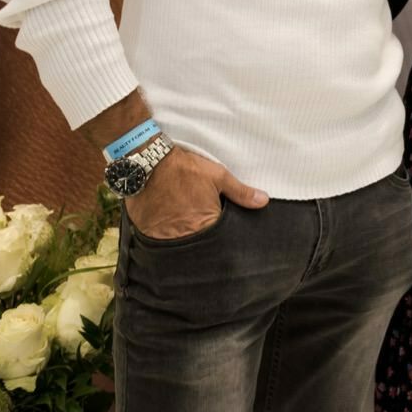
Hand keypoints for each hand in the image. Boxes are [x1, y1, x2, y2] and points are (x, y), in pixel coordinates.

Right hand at [125, 147, 266, 240]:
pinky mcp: (148, 235)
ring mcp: (165, 238)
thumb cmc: (185, 169)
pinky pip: (161, 244)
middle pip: (200, 248)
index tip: (223, 237)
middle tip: (203, 232)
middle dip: (204, 243)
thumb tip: (263, 201)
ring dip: (184, 242)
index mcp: (206, 224)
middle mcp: (186, 236)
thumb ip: (241, 192)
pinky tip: (169, 230)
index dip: (223, 239)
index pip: (221, 243)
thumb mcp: (218, 176)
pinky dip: (166, 240)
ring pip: (180, 248)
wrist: (147, 164)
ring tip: (185, 229)